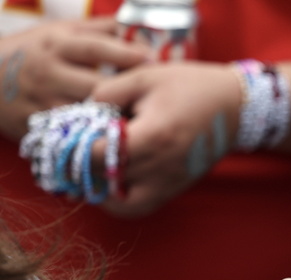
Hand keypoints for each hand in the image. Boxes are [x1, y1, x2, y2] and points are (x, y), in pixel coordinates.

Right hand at [0, 17, 147, 139]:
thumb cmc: (32, 52)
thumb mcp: (59, 32)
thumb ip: (99, 30)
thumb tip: (138, 26)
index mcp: (56, 45)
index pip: (95, 48)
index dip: (125, 54)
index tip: (152, 59)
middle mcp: (48, 72)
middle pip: (96, 86)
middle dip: (126, 93)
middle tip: (154, 98)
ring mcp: (42, 101)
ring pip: (86, 115)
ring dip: (114, 119)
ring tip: (142, 121)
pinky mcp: (38, 127)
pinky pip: (73, 136)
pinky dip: (95, 138)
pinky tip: (116, 139)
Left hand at [89, 60, 242, 215]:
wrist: (236, 107)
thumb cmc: (191, 86)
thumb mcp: (145, 76)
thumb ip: (107, 92)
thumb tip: (84, 112)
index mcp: (152, 136)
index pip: (99, 155)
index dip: (78, 146)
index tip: (73, 134)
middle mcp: (161, 166)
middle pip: (105, 179)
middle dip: (85, 166)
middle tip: (78, 149)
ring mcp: (171, 181)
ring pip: (122, 204)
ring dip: (102, 191)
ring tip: (96, 172)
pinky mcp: (177, 188)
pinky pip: (142, 207)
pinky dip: (123, 201)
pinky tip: (117, 180)